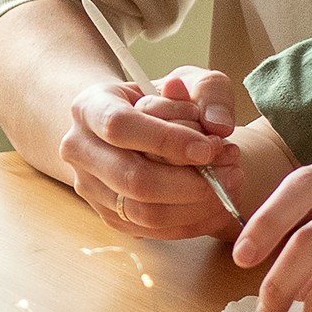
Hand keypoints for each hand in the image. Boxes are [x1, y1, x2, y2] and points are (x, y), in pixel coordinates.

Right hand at [59, 65, 240, 239]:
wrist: (133, 124)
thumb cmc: (162, 97)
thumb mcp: (188, 80)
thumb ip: (209, 92)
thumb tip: (219, 125)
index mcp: (90, 106)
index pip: (120, 126)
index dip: (166, 140)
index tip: (208, 147)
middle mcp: (81, 150)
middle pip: (132, 178)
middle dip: (190, 181)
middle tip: (231, 172)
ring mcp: (91, 189)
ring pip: (142, 212)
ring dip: (196, 205)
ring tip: (229, 185)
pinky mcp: (110, 216)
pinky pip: (152, 231)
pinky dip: (192, 223)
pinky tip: (219, 207)